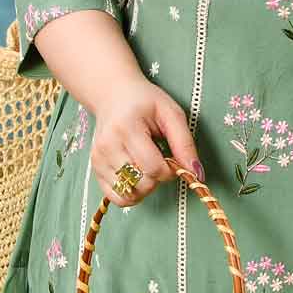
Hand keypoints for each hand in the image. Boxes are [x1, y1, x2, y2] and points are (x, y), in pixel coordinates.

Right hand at [90, 79, 201, 206]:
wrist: (113, 94)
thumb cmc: (145, 102)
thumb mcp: (171, 114)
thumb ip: (185, 144)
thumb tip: (197, 175)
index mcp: (126, 128)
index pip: (153, 168)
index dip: (171, 171)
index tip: (173, 159)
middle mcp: (108, 146)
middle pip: (142, 184)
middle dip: (158, 179)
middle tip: (160, 160)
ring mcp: (98, 159)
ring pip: (129, 195)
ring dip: (145, 187)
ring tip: (147, 165)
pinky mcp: (94, 169)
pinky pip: (116, 197)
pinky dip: (132, 193)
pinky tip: (137, 175)